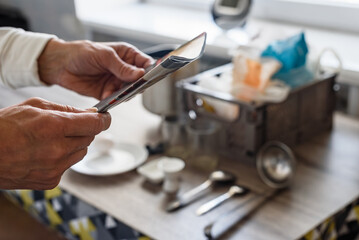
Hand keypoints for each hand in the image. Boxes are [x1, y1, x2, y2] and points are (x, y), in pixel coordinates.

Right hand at [0, 97, 110, 189]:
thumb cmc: (4, 127)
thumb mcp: (34, 106)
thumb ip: (66, 110)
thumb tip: (90, 112)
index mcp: (54, 127)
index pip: (94, 124)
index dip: (103, 119)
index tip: (105, 117)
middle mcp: (57, 149)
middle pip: (89, 138)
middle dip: (84, 130)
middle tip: (68, 127)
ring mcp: (54, 168)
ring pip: (80, 153)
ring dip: (73, 145)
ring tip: (51, 140)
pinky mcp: (50, 181)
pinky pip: (67, 167)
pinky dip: (62, 159)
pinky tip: (43, 154)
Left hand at [38, 39, 152, 98]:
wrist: (60, 65)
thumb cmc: (81, 53)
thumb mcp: (103, 56)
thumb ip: (121, 67)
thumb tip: (140, 74)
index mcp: (126, 55)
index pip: (145, 63)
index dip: (150, 70)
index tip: (149, 77)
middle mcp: (124, 69)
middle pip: (139, 80)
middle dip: (138, 85)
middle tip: (133, 88)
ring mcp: (116, 81)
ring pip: (129, 91)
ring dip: (125, 94)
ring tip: (117, 92)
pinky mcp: (107, 93)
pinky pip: (116, 99)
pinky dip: (114, 100)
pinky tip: (107, 97)